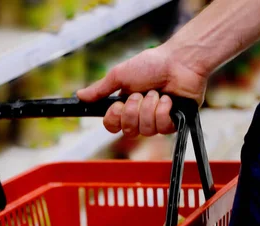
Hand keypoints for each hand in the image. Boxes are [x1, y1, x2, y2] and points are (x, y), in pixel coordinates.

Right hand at [76, 45, 207, 137]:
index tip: (118, 105)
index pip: (112, 126)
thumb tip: (79, 96)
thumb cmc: (152, 64)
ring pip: (146, 130)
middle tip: (141, 94)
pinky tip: (169, 99)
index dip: (115, 119)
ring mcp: (157, 121)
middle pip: (128, 131)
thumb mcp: (120, 75)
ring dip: (150, 108)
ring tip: (157, 93)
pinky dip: (164, 110)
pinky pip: (162, 128)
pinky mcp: (174, 123)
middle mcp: (140, 116)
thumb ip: (100, 89)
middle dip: (134, 111)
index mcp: (126, 106)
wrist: (179, 61)